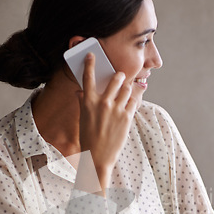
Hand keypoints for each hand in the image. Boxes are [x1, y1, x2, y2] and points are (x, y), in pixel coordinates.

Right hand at [76, 53, 136, 190]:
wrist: (97, 157)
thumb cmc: (88, 139)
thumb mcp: (82, 119)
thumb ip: (82, 103)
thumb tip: (80, 92)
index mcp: (88, 102)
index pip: (88, 77)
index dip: (90, 63)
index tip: (92, 55)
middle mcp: (102, 103)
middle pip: (115, 79)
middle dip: (119, 75)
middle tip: (120, 76)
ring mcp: (116, 110)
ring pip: (127, 88)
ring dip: (127, 87)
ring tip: (126, 90)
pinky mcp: (127, 117)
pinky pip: (133, 101)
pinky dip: (132, 100)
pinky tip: (130, 102)